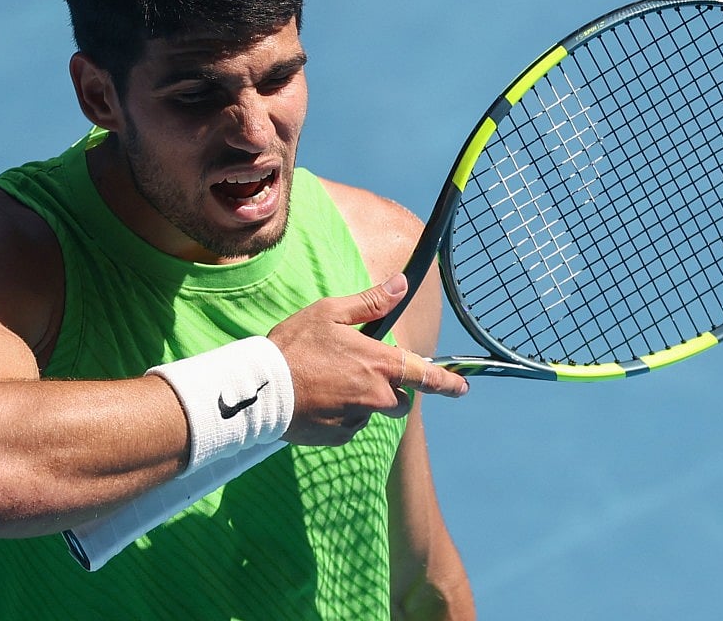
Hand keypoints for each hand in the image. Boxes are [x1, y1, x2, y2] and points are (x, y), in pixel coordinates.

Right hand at [269, 274, 467, 446]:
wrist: (260, 389)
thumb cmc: (294, 346)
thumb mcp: (330, 313)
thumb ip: (371, 302)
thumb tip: (402, 284)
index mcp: (379, 363)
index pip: (425, 375)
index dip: (447, 382)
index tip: (462, 388)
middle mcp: (375, 395)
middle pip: (401, 400)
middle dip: (391, 390)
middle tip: (360, 373)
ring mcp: (357, 419)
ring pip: (372, 412)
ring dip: (362, 401)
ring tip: (328, 384)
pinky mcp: (339, 437)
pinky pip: (350, 427)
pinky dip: (341, 416)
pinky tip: (318, 401)